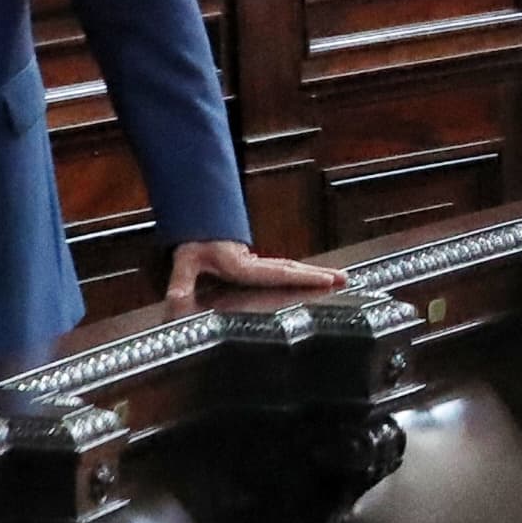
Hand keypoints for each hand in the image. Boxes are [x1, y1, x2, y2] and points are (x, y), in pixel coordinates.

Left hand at [163, 237, 344, 310]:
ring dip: (314, 273)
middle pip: (292, 269)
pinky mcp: (257, 265)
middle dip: (319, 274)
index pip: (276, 272)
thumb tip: (175, 300)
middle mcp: (254, 263)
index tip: (324, 279)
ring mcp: (258, 263)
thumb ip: (180, 281)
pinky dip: (301, 274)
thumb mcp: (184, 260)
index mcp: (242, 265)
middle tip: (345, 279)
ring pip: (291, 268)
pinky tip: (313, 279)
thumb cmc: (193, 241)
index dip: (301, 277)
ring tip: (339, 278)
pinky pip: (284, 269)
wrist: (196, 222)